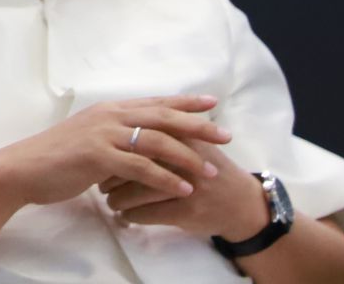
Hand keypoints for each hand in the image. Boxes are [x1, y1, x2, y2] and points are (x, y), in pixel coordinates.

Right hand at [0, 95, 230, 207]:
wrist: (24, 168)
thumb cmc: (56, 157)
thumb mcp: (88, 137)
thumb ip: (113, 135)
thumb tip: (136, 139)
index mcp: (108, 109)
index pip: (154, 102)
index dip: (185, 101)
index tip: (212, 102)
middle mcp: (109, 116)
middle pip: (163, 116)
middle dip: (198, 125)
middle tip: (226, 135)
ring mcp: (103, 134)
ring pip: (157, 141)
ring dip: (188, 157)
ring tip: (211, 171)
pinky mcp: (98, 156)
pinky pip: (142, 167)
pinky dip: (166, 178)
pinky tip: (183, 188)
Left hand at [102, 140, 269, 240]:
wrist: (242, 204)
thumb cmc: (209, 170)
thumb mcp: (192, 143)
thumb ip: (164, 131)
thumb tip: (122, 128)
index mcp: (182, 136)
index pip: (137, 139)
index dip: (115, 151)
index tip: (104, 159)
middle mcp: (183, 158)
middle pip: (132, 164)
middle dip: (111, 176)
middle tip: (101, 182)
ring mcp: (187, 185)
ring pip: (135, 191)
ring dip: (117, 198)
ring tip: (111, 200)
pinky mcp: (187, 211)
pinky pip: (147, 213)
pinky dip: (131, 215)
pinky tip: (126, 215)